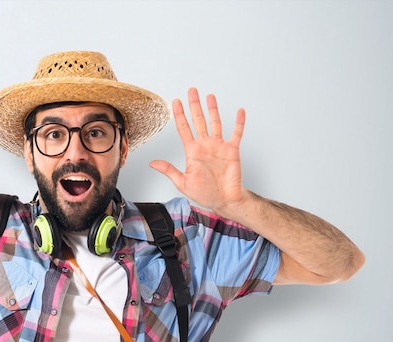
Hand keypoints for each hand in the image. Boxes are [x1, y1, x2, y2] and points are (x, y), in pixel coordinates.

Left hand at [150, 88, 247, 214]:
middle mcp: (205, 145)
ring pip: (215, 122)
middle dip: (194, 106)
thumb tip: (153, 163)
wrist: (224, 200)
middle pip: (198, 120)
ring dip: (212, 109)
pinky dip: (239, 122)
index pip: (184, 129)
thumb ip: (169, 170)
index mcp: (192, 151)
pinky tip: (240, 111)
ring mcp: (219, 146)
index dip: (179, 115)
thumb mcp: (183, 183)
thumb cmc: (204, 194)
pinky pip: (236, 133)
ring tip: (209, 96)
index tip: (176, 102)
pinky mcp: (232, 150)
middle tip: (191, 91)